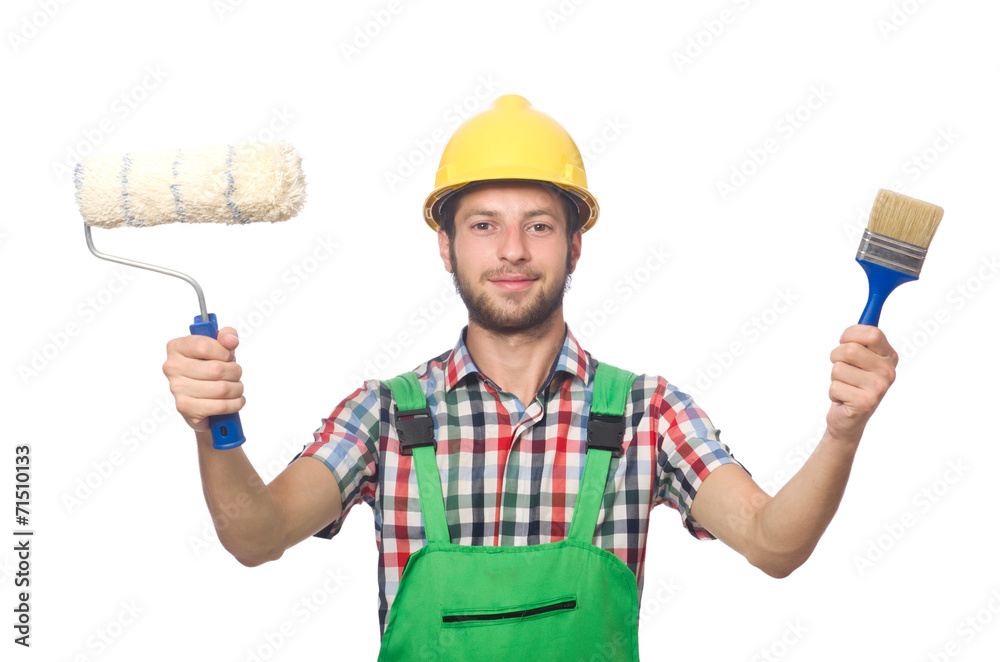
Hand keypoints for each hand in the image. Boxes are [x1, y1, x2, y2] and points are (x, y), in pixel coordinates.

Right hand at [162, 327, 244, 431]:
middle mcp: (172, 367)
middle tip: (235, 374)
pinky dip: (234, 404)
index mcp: (177, 347)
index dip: (223, 352)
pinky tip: (234, 400)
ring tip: (235, 388)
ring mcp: (177, 389)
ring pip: (221, 389)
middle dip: (235, 372)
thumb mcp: (220, 347)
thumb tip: (230, 340)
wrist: (202, 398)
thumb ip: (227, 335)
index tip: (228, 357)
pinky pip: (220, 406)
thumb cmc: (211, 367)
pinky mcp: (185, 407)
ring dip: (237, 389)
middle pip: (216, 369)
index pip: (203, 345)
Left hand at [826, 325, 897, 444]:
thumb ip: (863, 335)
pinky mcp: (865, 402)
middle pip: (850, 349)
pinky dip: (833, 392)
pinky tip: (844, 399)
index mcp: (889, 356)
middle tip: (842, 369)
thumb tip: (872, 306)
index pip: (872, 332)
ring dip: (834, 377)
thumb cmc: (851, 382)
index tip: (845, 341)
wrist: (848, 419)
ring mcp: (879, 388)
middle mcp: (888, 371)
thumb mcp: (860, 357)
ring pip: (838, 368)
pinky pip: (834, 386)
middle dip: (836, 357)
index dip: (851, 334)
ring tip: (845, 386)